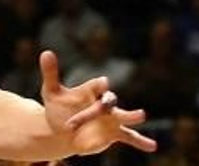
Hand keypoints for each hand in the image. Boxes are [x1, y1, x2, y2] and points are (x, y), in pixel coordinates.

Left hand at [38, 50, 155, 155]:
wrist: (62, 130)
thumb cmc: (58, 108)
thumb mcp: (51, 92)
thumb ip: (51, 73)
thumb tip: (46, 52)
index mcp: (90, 90)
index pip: (97, 85)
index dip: (100, 85)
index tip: (103, 83)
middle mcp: (103, 103)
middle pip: (107, 102)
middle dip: (102, 107)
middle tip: (101, 110)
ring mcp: (110, 118)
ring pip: (123, 115)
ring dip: (131, 116)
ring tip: (141, 115)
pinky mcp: (114, 133)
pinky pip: (128, 136)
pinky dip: (140, 141)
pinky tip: (152, 146)